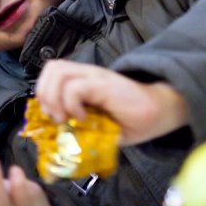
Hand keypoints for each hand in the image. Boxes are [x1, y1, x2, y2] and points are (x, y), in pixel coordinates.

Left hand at [36, 60, 188, 144]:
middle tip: (57, 117)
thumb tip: (58, 138)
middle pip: (52, 67)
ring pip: (58, 72)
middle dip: (45, 94)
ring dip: (55, 99)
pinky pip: (75, 87)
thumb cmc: (132, 120)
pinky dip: (71, 104)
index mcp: (84, 80)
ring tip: (68, 117)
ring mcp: (96, 76)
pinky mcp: (105, 84)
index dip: (45, 92)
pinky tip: (84, 118)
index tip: (53, 116)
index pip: (52, 72)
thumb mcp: (98, 126)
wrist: (160, 111)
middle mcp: (88, 74)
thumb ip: (79, 126)